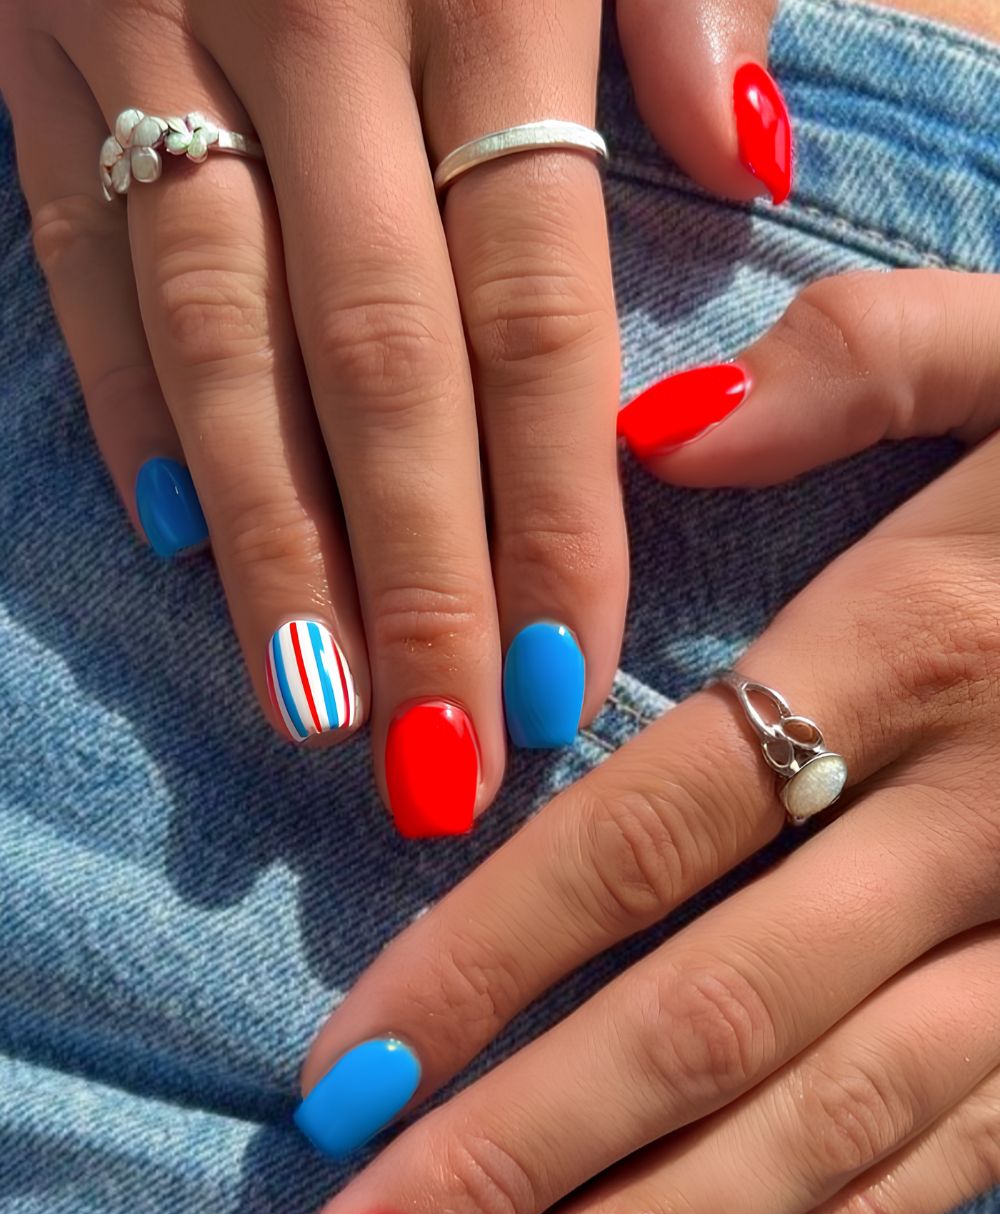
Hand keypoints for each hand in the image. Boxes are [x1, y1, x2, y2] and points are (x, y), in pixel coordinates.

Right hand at [0, 0, 789, 833]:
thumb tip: (742, 148)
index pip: (532, 309)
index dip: (550, 509)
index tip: (561, 682)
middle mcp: (311, 15)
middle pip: (375, 363)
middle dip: (413, 579)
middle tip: (440, 763)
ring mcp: (147, 16)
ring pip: (216, 338)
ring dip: (269, 546)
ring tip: (317, 710)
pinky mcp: (29, 32)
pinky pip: (76, 251)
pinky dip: (122, 400)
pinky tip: (175, 540)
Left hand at [283, 267, 999, 1213]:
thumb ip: (862, 365)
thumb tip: (655, 429)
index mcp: (924, 650)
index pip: (644, 833)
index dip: (481, 961)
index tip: (341, 1075)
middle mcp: (979, 823)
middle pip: (708, 1018)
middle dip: (520, 1158)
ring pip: (832, 1121)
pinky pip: (981, 1145)